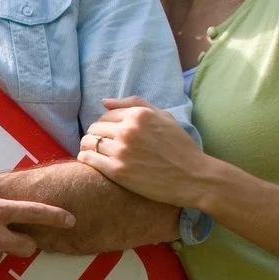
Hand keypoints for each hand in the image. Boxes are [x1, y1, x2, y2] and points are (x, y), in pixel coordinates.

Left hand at [78, 100, 213, 209]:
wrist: (193, 177)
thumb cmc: (180, 147)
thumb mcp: (164, 116)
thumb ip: (135, 104)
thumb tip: (104, 102)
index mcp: (139, 114)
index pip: (107, 114)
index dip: (106, 124)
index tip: (109, 134)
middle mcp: (128, 130)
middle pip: (95, 127)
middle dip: (96, 134)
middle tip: (102, 145)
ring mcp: (121, 150)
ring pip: (88, 142)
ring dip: (88, 146)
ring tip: (95, 152)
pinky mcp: (117, 171)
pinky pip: (88, 159)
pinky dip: (85, 158)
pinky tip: (91, 161)